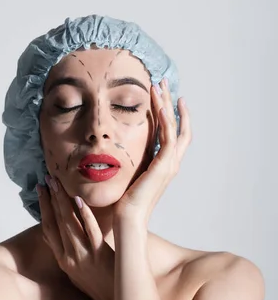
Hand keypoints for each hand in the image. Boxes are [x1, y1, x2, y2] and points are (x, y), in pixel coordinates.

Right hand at [37, 176, 114, 299]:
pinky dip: (84, 215)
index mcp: (63, 260)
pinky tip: (79, 200)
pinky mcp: (100, 254)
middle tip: (47, 178)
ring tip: (58, 183)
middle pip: (56, 222)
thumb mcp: (73, 271)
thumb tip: (50, 233)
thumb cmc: (96, 285)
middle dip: (50, 199)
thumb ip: (63, 251)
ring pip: (69, 224)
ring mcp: (84, 255)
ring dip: (62, 202)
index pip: (48, 228)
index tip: (40, 189)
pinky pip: (90, 231)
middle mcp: (69, 256)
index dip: (43, 207)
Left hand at [113, 78, 190, 223]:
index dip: (171, 112)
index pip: (173, 132)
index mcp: (164, 163)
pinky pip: (168, 137)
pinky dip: (167, 120)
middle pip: (178, 125)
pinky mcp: (164, 166)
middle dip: (171, 101)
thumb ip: (131, 159)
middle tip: (165, 81)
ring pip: (174, 126)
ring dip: (167, 104)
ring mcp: (170, 164)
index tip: (163, 94)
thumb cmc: (125, 199)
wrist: (128, 218)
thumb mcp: (130, 173)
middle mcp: (171, 162)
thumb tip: (120, 145)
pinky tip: (161, 106)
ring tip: (159, 85)